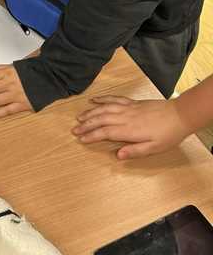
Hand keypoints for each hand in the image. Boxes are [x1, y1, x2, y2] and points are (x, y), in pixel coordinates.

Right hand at [72, 96, 190, 158]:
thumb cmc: (168, 134)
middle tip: (74, 129)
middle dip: (86, 124)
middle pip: (101, 119)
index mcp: (129, 130)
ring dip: (91, 112)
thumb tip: (118, 155)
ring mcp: (128, 108)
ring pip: (104, 108)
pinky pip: (114, 99)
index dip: (91, 135)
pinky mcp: (132, 103)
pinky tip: (94, 100)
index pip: (105, 132)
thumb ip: (135, 151)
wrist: (179, 115)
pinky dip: (103, 99)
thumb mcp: (154, 148)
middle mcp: (125, 117)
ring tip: (80, 117)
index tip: (81, 139)